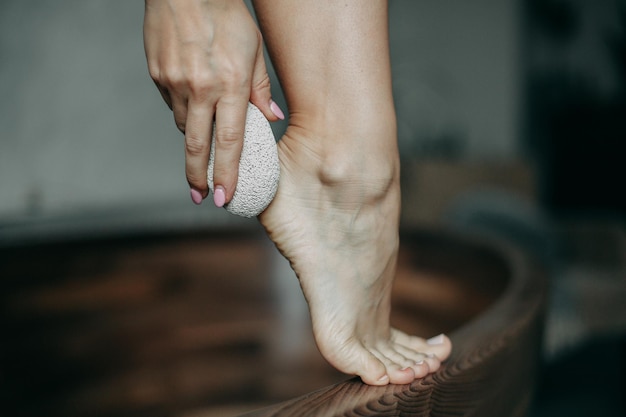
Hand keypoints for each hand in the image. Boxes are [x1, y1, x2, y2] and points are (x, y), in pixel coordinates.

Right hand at [143, 0, 283, 204]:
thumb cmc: (226, 16)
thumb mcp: (253, 51)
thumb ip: (261, 90)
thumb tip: (273, 119)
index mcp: (229, 84)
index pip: (229, 142)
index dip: (226, 174)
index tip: (225, 197)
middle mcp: (199, 88)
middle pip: (196, 146)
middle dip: (199, 177)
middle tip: (202, 197)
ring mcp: (174, 82)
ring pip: (183, 125)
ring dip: (194, 139)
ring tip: (203, 141)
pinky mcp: (157, 75)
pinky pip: (172, 104)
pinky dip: (184, 111)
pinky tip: (193, 100)